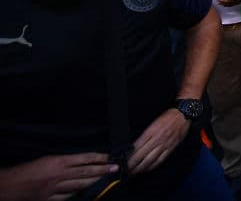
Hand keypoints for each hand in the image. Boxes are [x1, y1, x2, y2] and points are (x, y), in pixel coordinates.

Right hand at [0, 152, 117, 200]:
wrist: (8, 185)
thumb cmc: (26, 170)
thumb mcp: (46, 159)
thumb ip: (64, 161)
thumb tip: (82, 161)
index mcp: (57, 162)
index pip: (83, 158)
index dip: (98, 158)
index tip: (110, 157)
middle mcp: (58, 175)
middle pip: (85, 172)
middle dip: (102, 170)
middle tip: (115, 168)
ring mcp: (54, 188)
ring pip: (79, 185)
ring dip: (94, 183)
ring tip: (106, 180)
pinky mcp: (49, 199)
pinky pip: (68, 197)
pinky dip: (78, 195)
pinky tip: (87, 193)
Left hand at [127, 109, 188, 174]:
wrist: (183, 115)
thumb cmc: (168, 116)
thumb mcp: (153, 122)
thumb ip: (145, 134)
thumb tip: (134, 145)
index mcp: (150, 132)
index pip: (136, 147)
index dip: (129, 156)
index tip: (122, 161)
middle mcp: (156, 140)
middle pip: (141, 155)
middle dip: (132, 165)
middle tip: (125, 170)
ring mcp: (164, 145)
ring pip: (149, 160)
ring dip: (140, 168)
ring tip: (133, 173)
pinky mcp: (170, 148)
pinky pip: (160, 160)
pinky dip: (152, 166)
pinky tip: (147, 169)